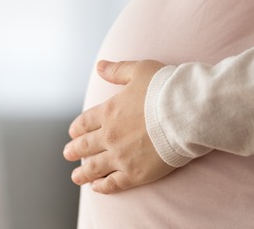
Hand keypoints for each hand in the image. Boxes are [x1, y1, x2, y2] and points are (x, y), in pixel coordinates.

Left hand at [63, 60, 175, 192]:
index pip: (85, 122)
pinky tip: (96, 188)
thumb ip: (117, 70)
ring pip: (95, 167)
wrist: (185, 112)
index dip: (77, 128)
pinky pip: (113, 183)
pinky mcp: (135, 173)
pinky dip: (102, 186)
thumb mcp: (139, 71)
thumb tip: (100, 66)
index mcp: (109, 111)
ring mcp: (121, 156)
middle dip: (75, 150)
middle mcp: (110, 135)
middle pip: (86, 145)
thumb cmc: (165, 89)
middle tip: (67, 154)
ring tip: (76, 177)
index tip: (73, 133)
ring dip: (83, 172)